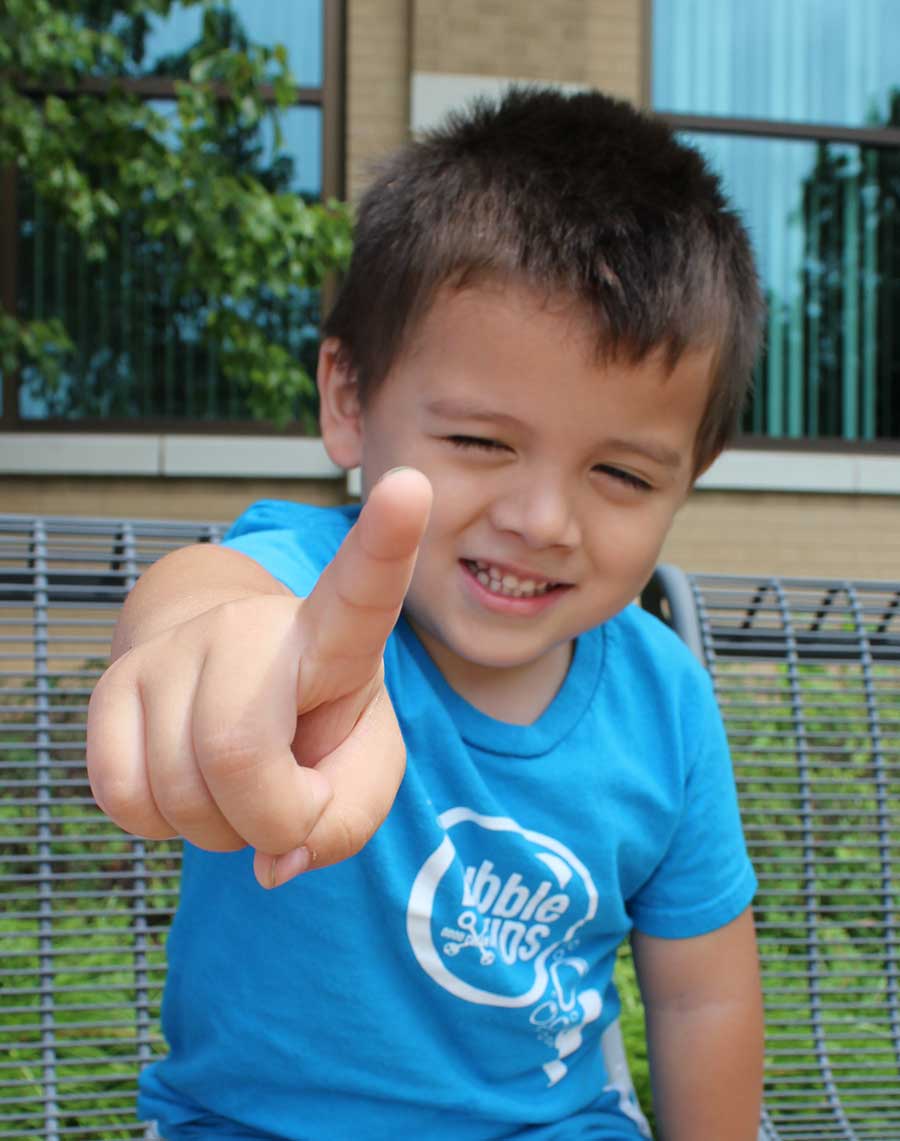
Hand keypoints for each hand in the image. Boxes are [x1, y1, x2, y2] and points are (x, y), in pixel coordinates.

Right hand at [86, 468, 432, 886]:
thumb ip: (350, 819)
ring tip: (239, 783)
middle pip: (238, 753)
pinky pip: (123, 800)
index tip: (412, 485)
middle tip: (287, 806)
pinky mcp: (111, 686)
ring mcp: (172, 651)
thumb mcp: (365, 765)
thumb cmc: (315, 721)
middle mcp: (248, 628)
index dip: (386, 543)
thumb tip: (277, 861)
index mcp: (333, 635)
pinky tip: (189, 783)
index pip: (364, 590)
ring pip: (177, 791)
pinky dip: (164, 826)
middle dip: (268, 819)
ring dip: (219, 828)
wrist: (228, 685)